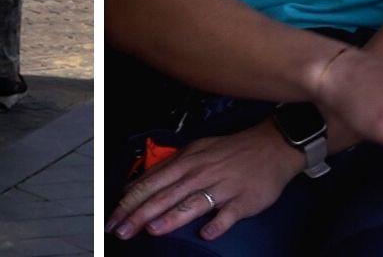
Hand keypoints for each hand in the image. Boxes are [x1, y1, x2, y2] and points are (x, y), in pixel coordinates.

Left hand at [108, 120, 299, 242]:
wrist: (271, 147)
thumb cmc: (228, 152)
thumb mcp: (194, 152)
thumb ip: (168, 169)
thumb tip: (138, 186)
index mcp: (184, 163)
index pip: (149, 184)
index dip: (128, 202)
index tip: (112, 218)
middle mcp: (198, 174)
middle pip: (163, 196)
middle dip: (138, 214)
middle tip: (120, 231)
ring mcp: (221, 188)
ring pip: (191, 204)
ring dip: (170, 217)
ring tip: (151, 230)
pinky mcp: (243, 201)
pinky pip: (228, 214)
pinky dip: (217, 224)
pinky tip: (205, 234)